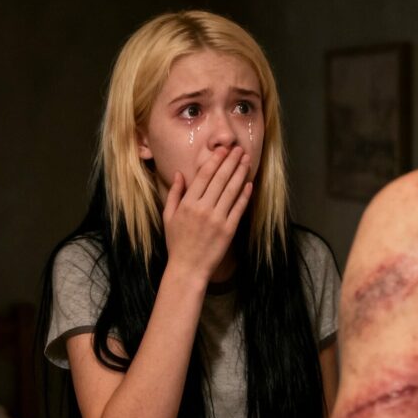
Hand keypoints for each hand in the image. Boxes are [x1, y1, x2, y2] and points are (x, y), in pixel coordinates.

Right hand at [162, 146, 251, 280]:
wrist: (188, 268)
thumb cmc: (177, 243)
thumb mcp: (168, 216)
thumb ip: (174, 194)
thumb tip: (180, 174)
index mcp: (187, 204)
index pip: (204, 176)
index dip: (215, 160)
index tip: (224, 150)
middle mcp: (202, 209)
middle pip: (220, 179)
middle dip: (231, 161)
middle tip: (240, 149)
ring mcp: (217, 219)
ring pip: (231, 190)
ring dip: (240, 173)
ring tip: (247, 160)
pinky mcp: (228, 230)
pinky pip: (238, 208)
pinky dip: (245, 195)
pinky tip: (249, 183)